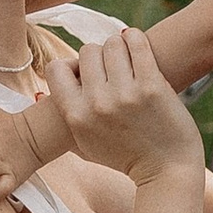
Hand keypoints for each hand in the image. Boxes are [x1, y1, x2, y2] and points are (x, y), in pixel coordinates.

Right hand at [48, 23, 202, 186]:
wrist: (166, 172)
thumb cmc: (125, 157)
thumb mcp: (84, 144)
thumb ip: (67, 115)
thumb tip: (45, 85)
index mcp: (75, 116)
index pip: (56, 68)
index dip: (71, 66)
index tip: (86, 75)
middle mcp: (96, 104)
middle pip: (87, 51)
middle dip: (100, 57)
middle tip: (114, 70)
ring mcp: (125, 94)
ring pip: (112, 43)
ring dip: (120, 49)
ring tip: (129, 62)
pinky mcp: (152, 85)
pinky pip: (137, 43)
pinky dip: (136, 40)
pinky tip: (139, 49)